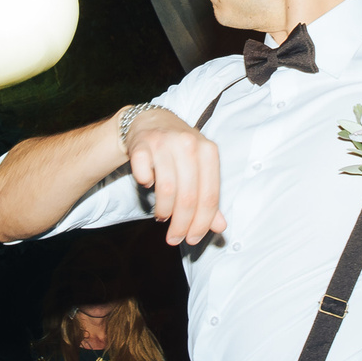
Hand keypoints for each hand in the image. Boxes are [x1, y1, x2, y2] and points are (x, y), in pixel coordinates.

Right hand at [126, 109, 226, 245]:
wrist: (151, 120)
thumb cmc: (180, 150)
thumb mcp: (200, 169)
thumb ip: (209, 198)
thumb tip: (220, 228)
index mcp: (209, 151)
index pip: (209, 196)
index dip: (202, 223)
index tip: (193, 239)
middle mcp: (189, 144)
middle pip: (188, 196)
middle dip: (181, 224)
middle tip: (174, 238)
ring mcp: (164, 142)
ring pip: (167, 189)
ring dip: (164, 210)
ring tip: (163, 216)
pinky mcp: (141, 144)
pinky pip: (143, 173)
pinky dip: (145, 185)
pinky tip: (148, 186)